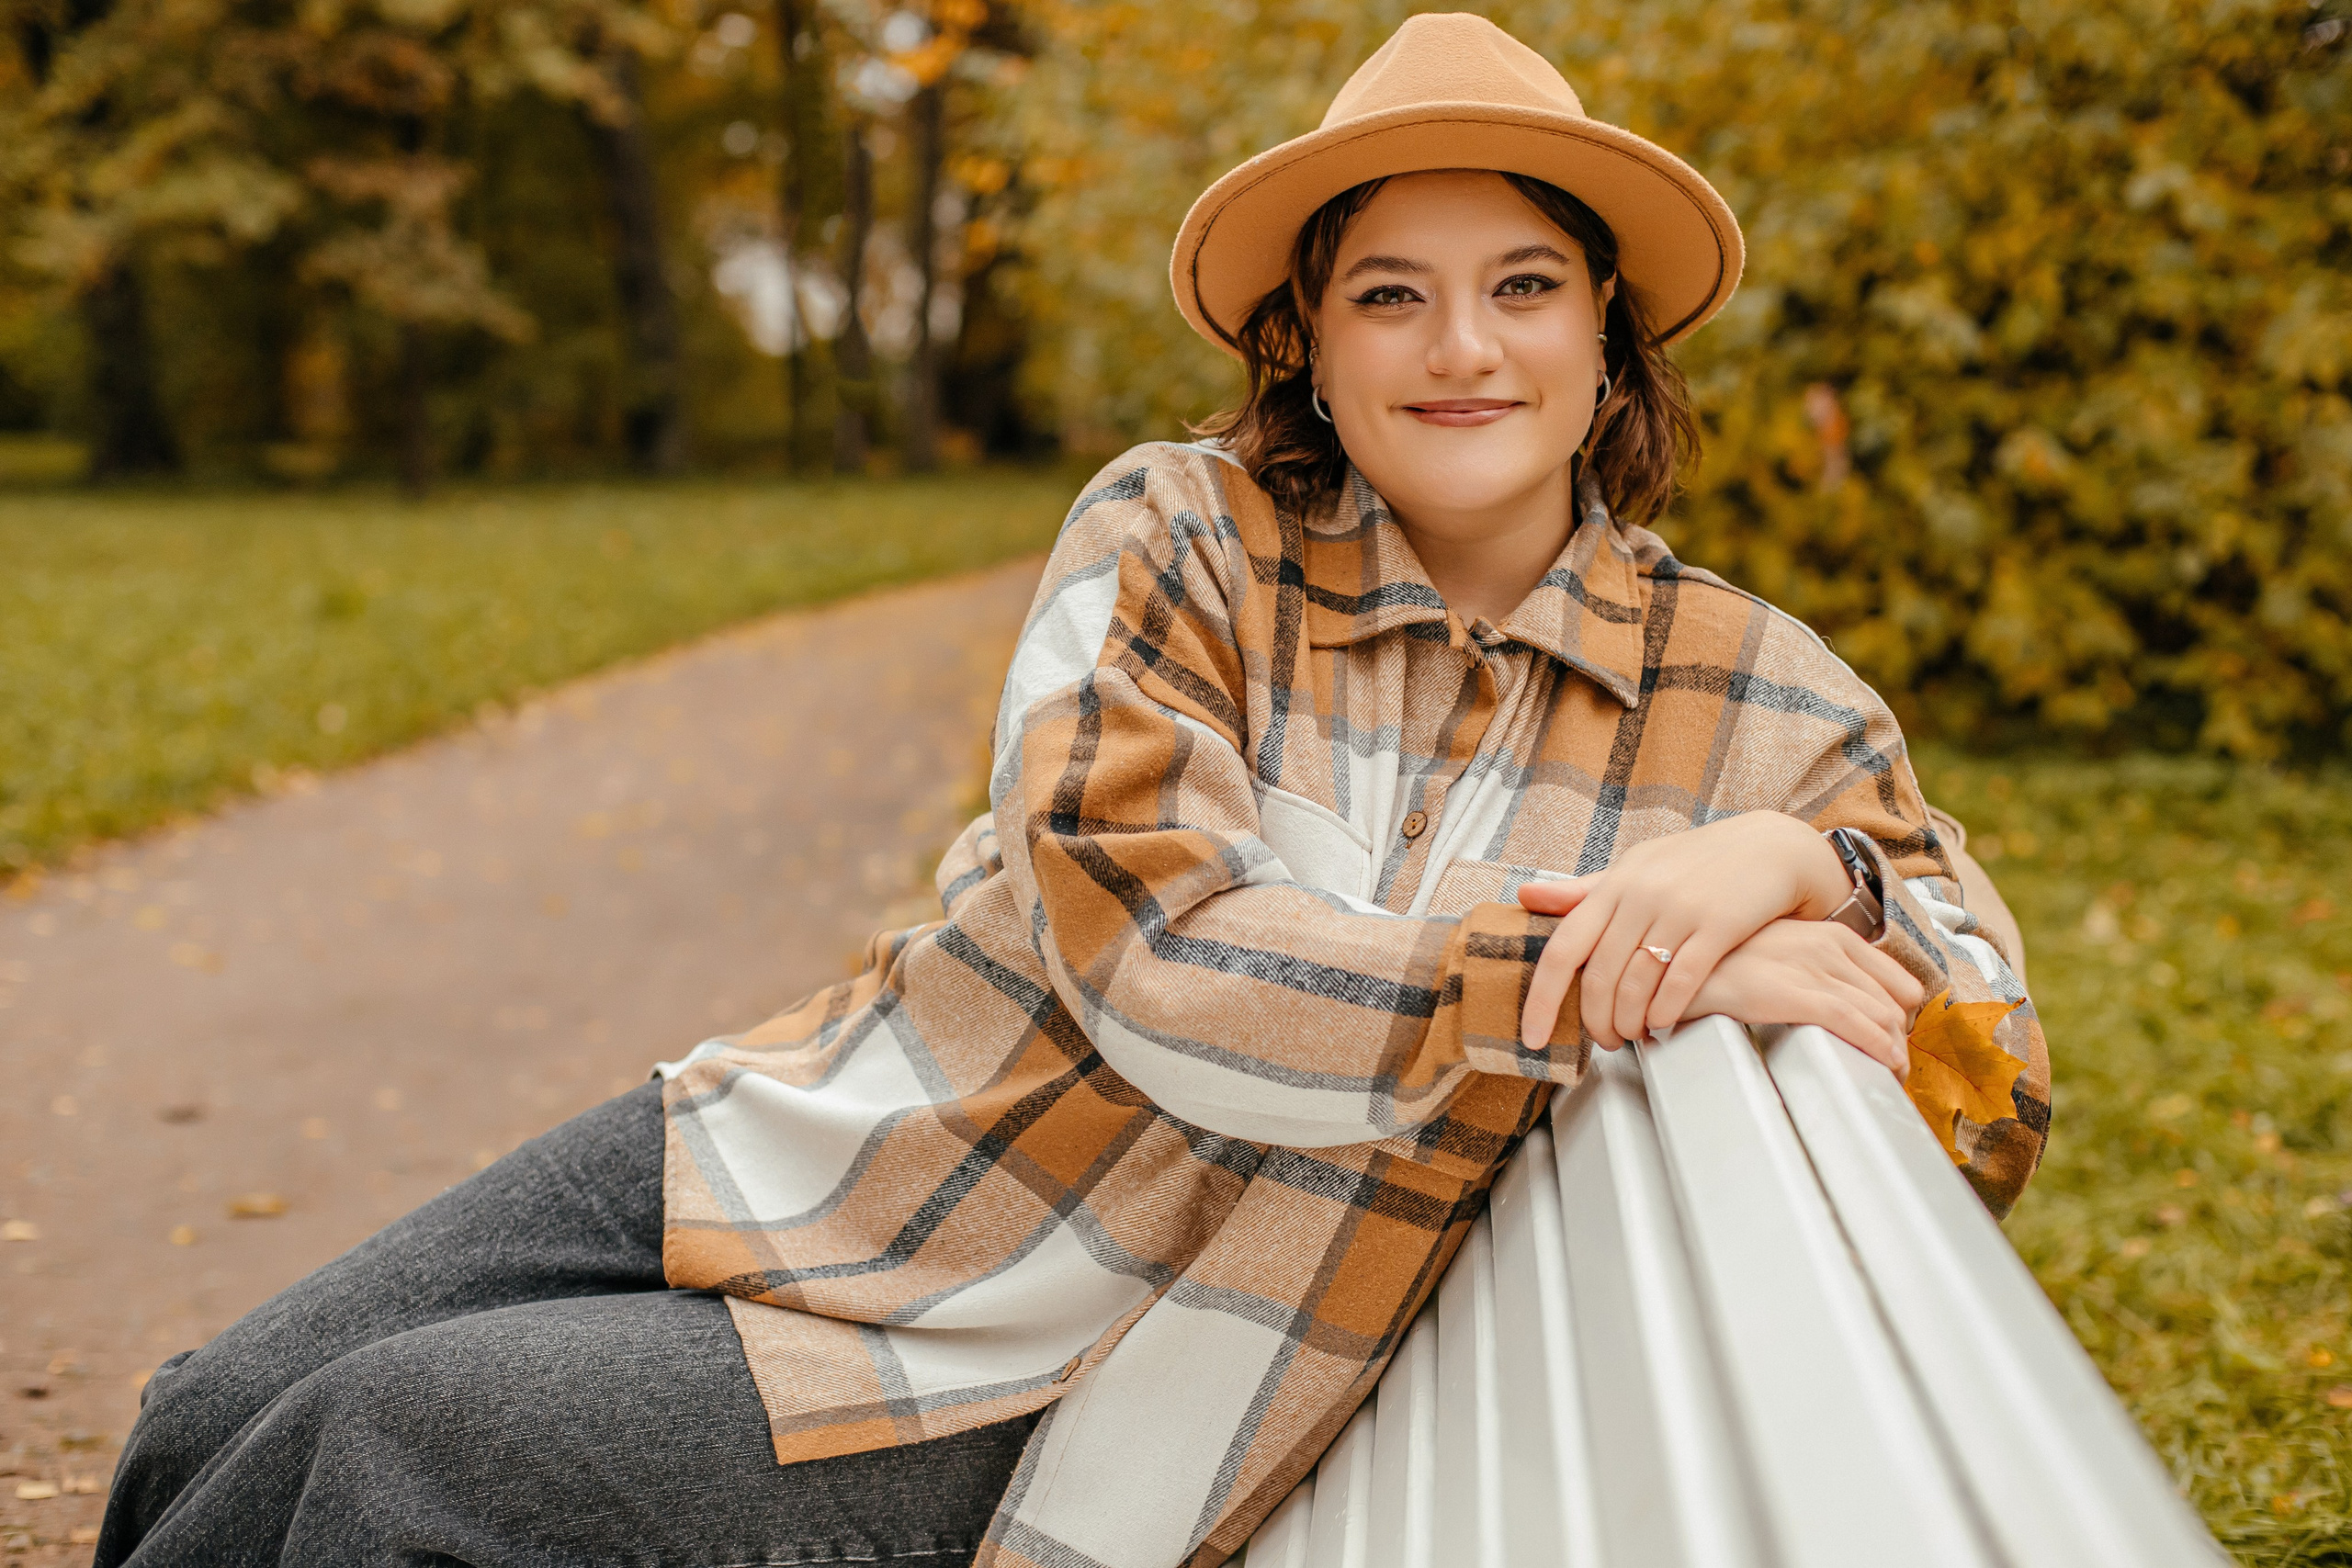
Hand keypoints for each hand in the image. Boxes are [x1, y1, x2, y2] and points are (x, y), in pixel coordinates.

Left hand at [1517, 812, 1855, 1050]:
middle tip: (1605, 1042)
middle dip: (1597, 1022)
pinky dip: (1666, 1012)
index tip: (1533, 1036)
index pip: (1564, 949)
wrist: (1771, 847)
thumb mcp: (1636, 869)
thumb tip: (1524, 897)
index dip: (1542, 998)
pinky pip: (1681, 981)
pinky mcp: (1720, 925)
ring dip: (1631, 1023)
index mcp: (1615, 884)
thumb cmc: (1695, 864)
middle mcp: (1641, 895)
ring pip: (1638, 984)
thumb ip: (1583, 893)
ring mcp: (1680, 909)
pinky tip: (1663, 1024)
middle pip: (1600, 977)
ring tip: (1633, 1036)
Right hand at [1682, 918, 1926, 1077]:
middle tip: (1893, 1072)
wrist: (1671, 960)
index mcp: (1830, 935)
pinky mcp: (1791, 992)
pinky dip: (1877, 1047)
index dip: (1905, 1019)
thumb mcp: (1779, 956)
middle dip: (1901, 1043)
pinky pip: (1854, 1022)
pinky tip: (1882, 1065)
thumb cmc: (1721, 965)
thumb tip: (1841, 1008)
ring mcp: (1810, 967)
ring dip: (1894, 1054)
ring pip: (1880, 1015)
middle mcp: (1827, 946)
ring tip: (1888, 1079)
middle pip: (1893, 1003)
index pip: (1897, 980)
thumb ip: (1813, 972)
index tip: (1896, 1044)